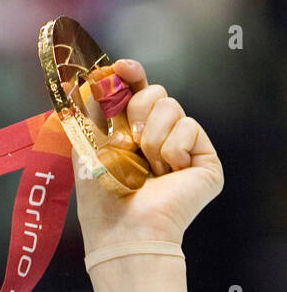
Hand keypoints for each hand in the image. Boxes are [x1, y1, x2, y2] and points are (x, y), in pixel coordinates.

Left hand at [73, 58, 223, 251]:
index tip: (122, 66)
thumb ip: (91, 110)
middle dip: (136, 110)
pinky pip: (190, 127)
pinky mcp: (205, 159)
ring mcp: (183, 147)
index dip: (131, 74)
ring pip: (173, 106)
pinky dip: (172, 148)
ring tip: (147, 166)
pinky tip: (168, 173)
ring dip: (151, 135)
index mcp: (130, 131)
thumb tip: (88, 78)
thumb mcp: (87, 143)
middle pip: (156, 92)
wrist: (124, 225)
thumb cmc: (102, 193)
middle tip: (127, 140)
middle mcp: (158, 136)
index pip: (136, 91)